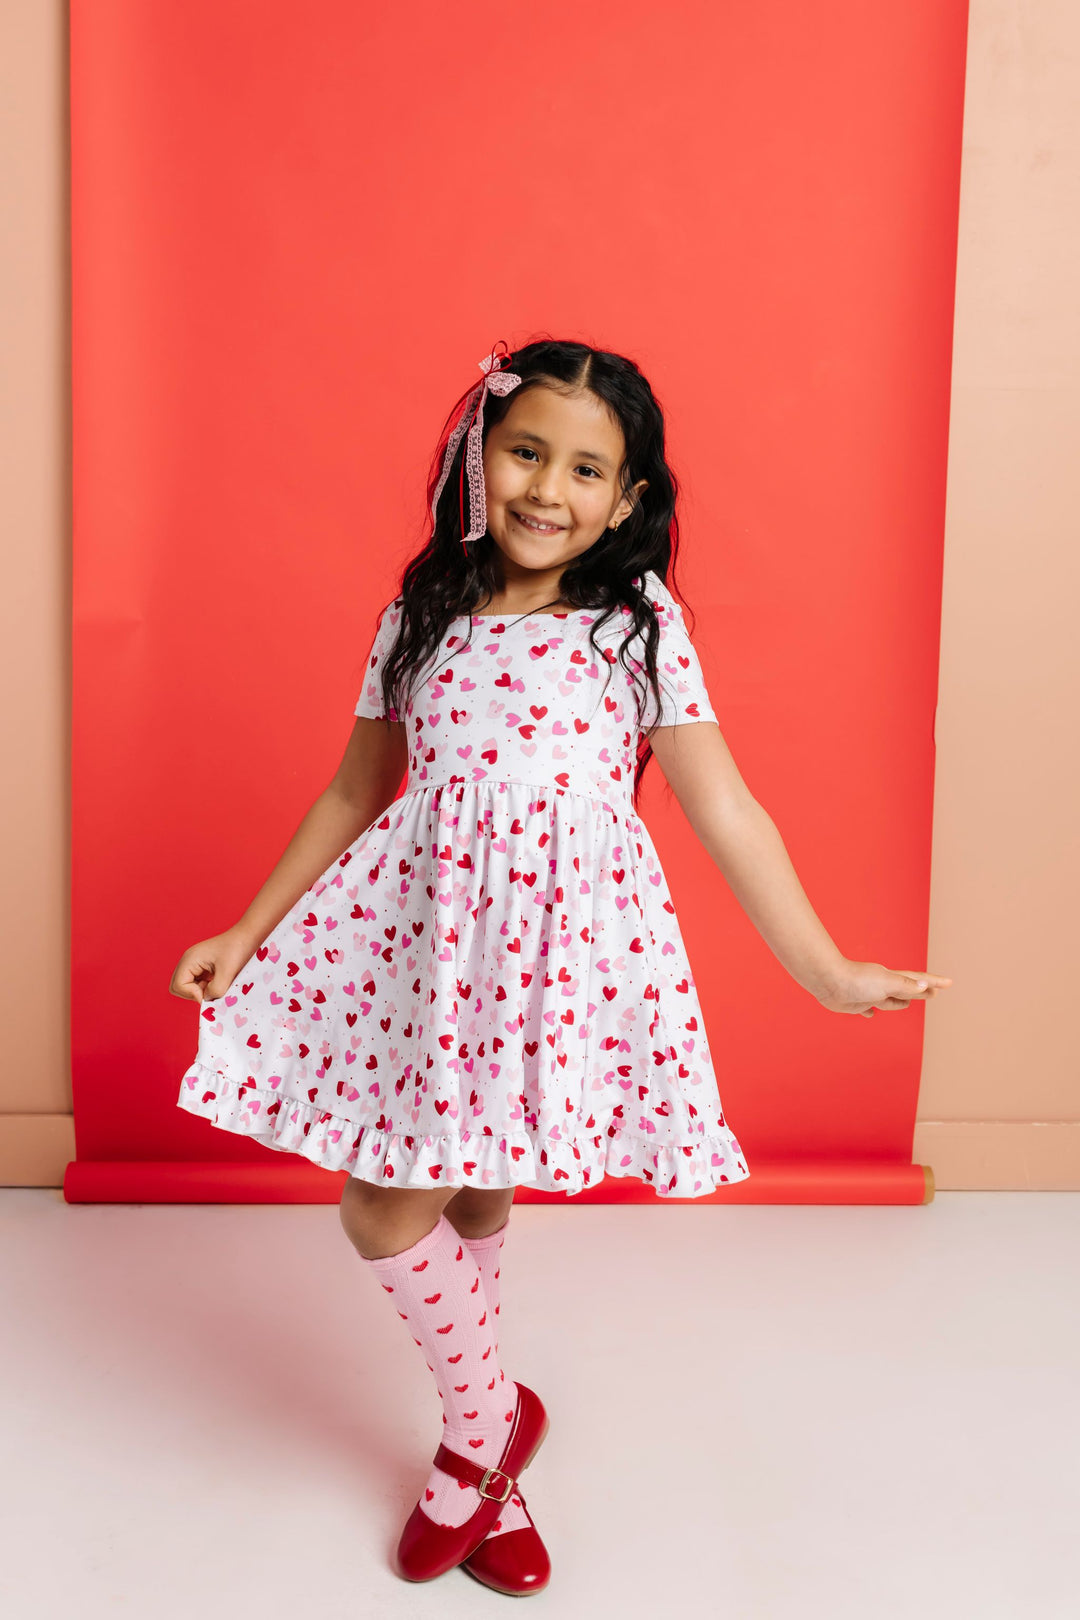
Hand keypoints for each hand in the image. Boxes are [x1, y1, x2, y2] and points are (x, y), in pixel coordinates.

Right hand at [168, 926, 259, 1004]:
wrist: (247, 936)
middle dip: (192, 994)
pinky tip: (218, 982)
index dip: (192, 994)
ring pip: (187, 986)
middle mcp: (188, 961)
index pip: (178, 986)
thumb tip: (206, 999)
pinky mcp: (202, 967)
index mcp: (189, 960)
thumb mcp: (227, 972)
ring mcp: (194, 964)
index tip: (209, 993)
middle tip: (210, 991)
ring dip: (200, 991)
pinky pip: (197, 983)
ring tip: (216, 985)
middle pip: (177, 987)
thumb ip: (215, 990)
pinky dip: (205, 987)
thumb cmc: (237, 949)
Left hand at [814, 959, 952, 1017]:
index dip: (933, 982)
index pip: (917, 981)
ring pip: (887, 1000)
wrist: (828, 981)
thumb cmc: (857, 981)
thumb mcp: (886, 983)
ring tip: (906, 1003)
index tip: (949, 983)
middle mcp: (881, 986)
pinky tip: (869, 1013)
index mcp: (891, 980)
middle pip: (905, 990)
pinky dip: (870, 1011)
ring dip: (898, 1002)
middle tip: (933, 992)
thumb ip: (904, 985)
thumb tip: (923, 985)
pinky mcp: (853, 1003)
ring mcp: (867, 994)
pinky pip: (865, 1008)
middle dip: (920, 992)